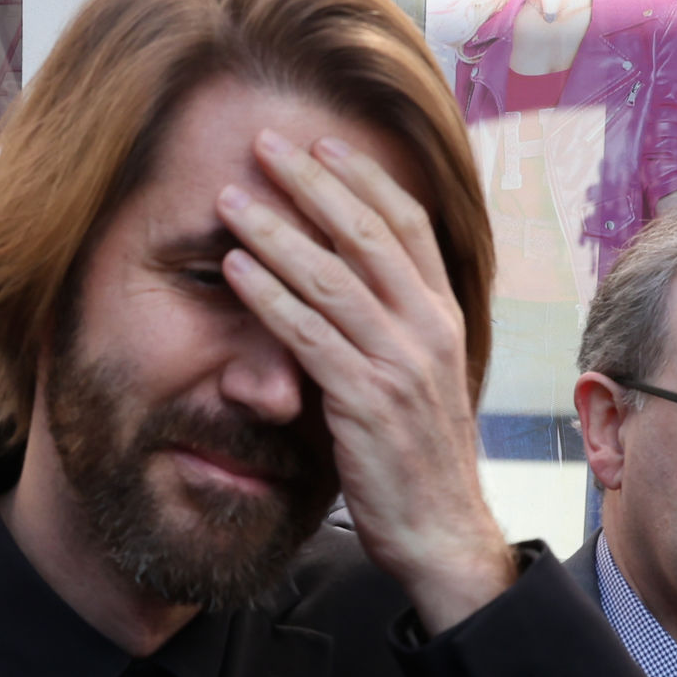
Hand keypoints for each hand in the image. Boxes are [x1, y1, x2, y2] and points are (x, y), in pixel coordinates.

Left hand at [218, 131, 514, 633]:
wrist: (444, 536)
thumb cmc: (419, 462)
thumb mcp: (418, 381)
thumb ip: (391, 330)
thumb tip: (351, 286)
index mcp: (445, 316)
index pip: (409, 224)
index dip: (364, 176)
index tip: (322, 140)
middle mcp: (429, 330)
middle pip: (367, 232)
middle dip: (312, 181)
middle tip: (264, 142)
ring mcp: (400, 365)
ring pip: (331, 277)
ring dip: (275, 231)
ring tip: (231, 199)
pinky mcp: (366, 403)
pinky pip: (308, 336)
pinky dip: (268, 296)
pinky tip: (234, 268)